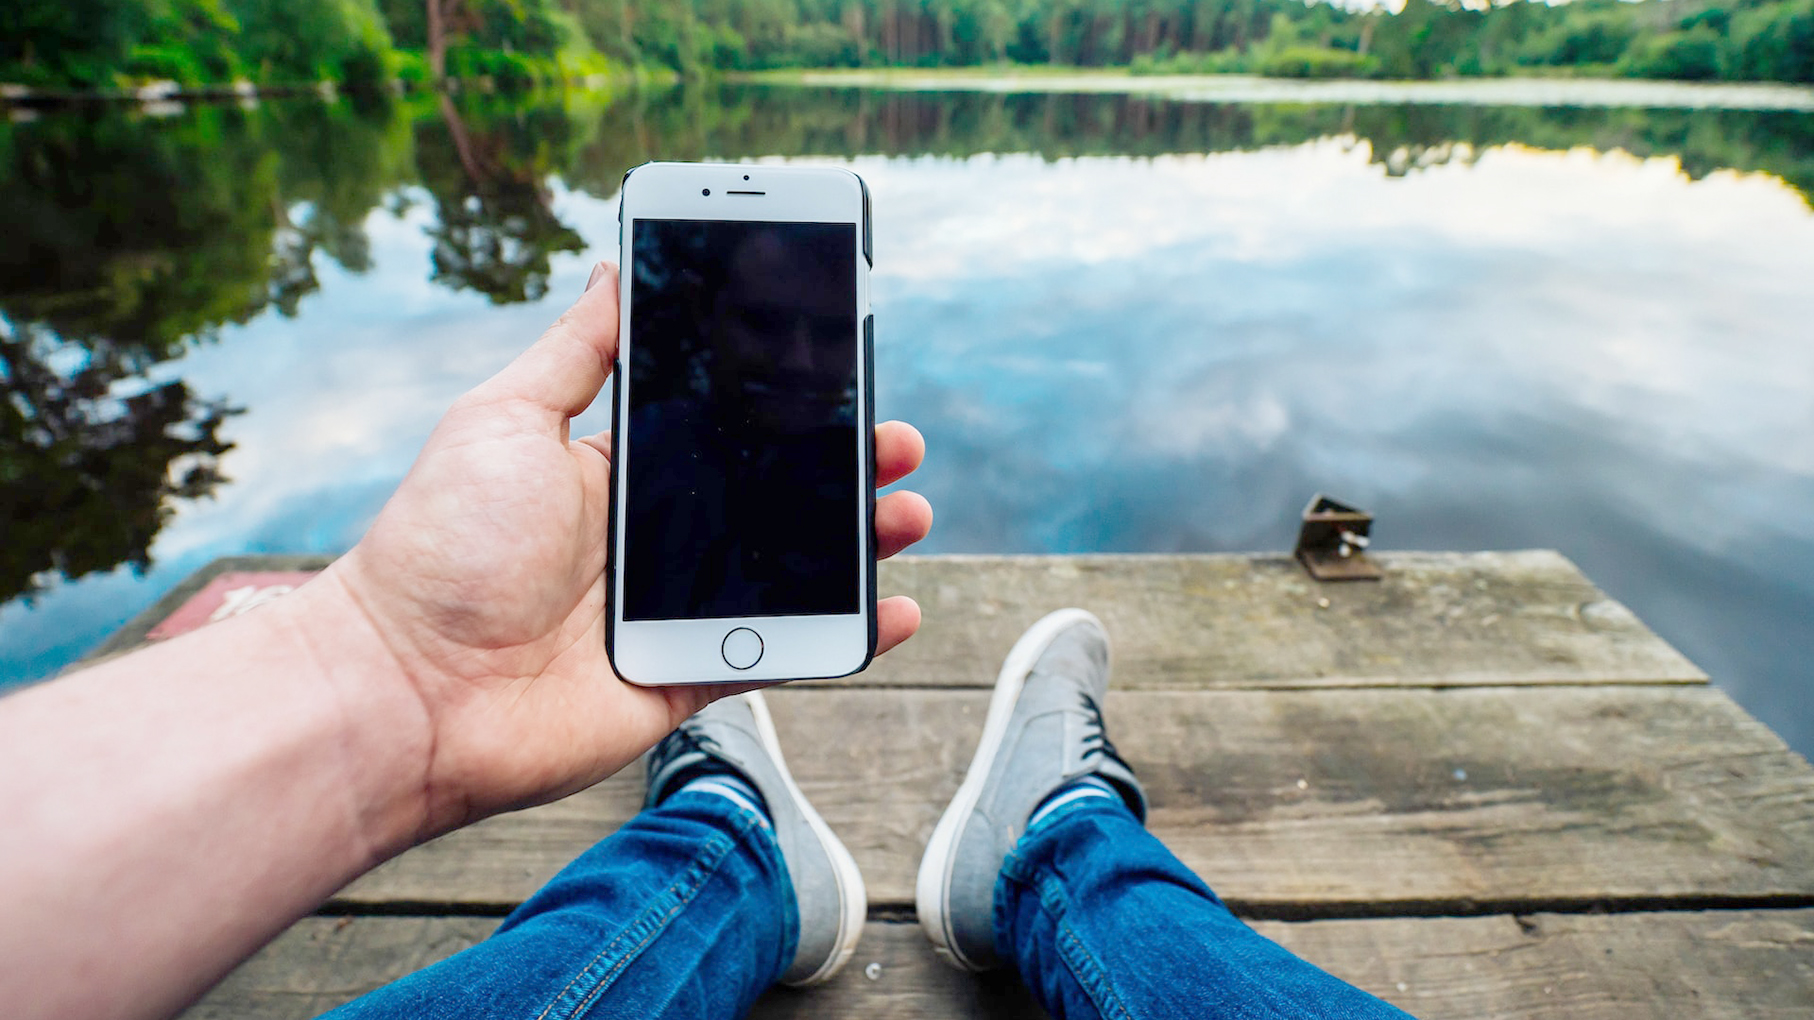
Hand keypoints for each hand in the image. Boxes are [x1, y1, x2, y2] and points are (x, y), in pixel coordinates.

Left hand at [321, 263, 932, 837]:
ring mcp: (673, 614)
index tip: (840, 377)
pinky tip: (893, 611)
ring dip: (859, 546)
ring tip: (908, 515)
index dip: (784, 409)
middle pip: (772, 500)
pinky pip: (782, 654)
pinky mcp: (685, 679)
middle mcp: (653, 542)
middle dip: (842, 469)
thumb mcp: (504, 419)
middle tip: (896, 446)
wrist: (408, 686)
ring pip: (791, 573)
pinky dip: (843, 640)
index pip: (721, 431)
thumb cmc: (444, 545)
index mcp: (616, 475)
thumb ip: (575, 354)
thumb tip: (611, 269)